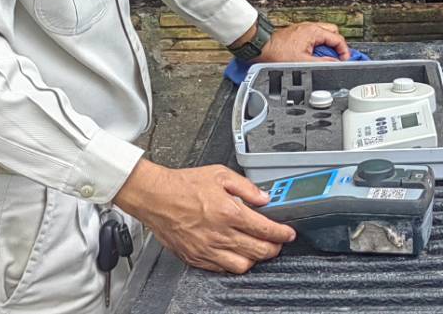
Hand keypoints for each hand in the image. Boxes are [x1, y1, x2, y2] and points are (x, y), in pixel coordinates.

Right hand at [114, 161, 294, 273]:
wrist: (155, 197)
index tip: (288, 234)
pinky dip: (234, 264)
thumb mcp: (220, 174)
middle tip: (277, 243)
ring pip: (243, 265)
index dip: (282, 233)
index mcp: (229, 212)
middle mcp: (220, 234)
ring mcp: (208, 249)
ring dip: (255, 259)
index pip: (266, 229)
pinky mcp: (196, 257)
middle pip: (259, 251)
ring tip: (258, 250)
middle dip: (274, 248)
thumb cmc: (182, 185)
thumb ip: (246, 187)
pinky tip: (236, 254)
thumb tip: (264, 197)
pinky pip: (222, 269)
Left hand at [256, 21, 350, 62]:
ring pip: (324, 33)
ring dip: (327, 45)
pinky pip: (314, 36)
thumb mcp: (303, 61)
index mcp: (314, 32)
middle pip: (333, 32)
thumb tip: (335, 63)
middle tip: (337, 57)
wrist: (262, 47)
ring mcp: (304, 29)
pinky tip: (314, 54)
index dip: (344, 51)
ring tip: (326, 57)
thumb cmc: (277, 52)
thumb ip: (322, 62)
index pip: (338, 39)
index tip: (344, 60)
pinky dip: (318, 44)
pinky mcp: (298, 33)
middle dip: (337, 45)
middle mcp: (310, 27)